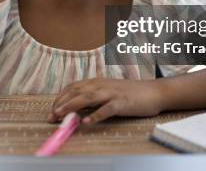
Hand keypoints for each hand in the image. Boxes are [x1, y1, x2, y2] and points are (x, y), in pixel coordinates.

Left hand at [48, 78, 164, 124]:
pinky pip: (107, 109)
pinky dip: (95, 115)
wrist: (154, 92)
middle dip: (61, 103)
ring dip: (72, 106)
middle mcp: (102, 85)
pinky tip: (86, 122)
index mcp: (97, 82)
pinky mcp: (122, 103)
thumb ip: (93, 98)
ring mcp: (112, 93)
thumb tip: (76, 109)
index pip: (73, 87)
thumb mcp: (108, 92)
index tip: (52, 109)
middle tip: (51, 115)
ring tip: (61, 115)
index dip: (61, 97)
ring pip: (87, 98)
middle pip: (77, 91)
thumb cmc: (130, 93)